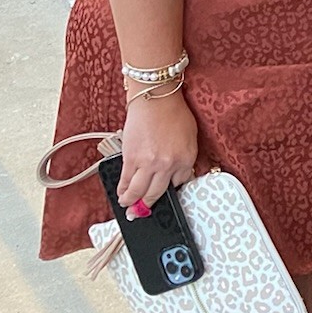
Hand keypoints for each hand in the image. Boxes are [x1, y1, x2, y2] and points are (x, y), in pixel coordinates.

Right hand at [118, 88, 197, 210]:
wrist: (155, 99)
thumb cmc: (174, 113)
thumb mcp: (190, 138)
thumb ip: (184, 158)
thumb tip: (176, 176)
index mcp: (186, 159)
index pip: (179, 184)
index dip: (170, 189)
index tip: (163, 195)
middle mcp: (168, 165)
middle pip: (156, 194)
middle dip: (147, 206)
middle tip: (140, 213)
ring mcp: (148, 164)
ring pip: (138, 192)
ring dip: (131, 202)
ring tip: (128, 206)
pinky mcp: (131, 159)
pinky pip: (126, 182)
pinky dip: (122, 190)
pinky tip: (121, 193)